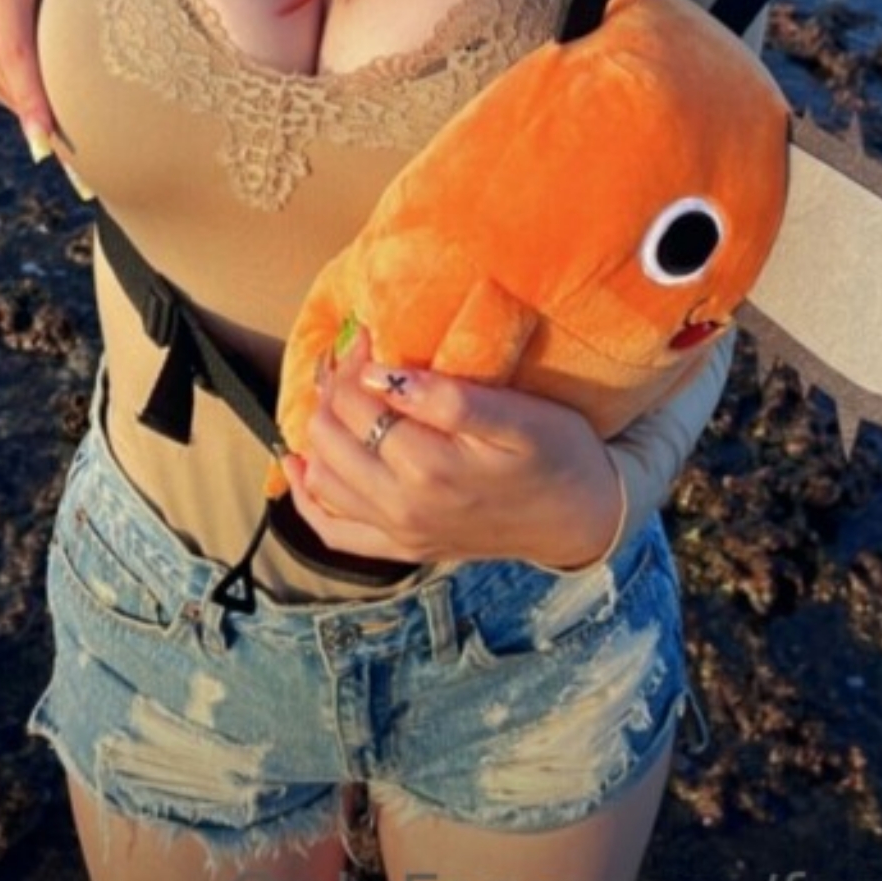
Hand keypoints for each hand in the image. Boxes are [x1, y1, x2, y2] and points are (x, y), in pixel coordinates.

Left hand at [280, 327, 624, 569]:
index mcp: (430, 467)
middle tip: (354, 354)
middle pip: (331, 435)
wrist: (583, 516)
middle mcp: (404, 506)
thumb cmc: (558, 452)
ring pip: (323, 476)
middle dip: (332, 387)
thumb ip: (449, 399)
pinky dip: (308, 497)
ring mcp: (400, 533)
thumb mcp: (518, 416)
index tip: (369, 332)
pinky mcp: (403, 548)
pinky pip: (334, 532)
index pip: (357, 400)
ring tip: (337, 392)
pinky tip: (298, 465)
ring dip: (317, 429)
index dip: (354, 360)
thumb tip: (381, 376)